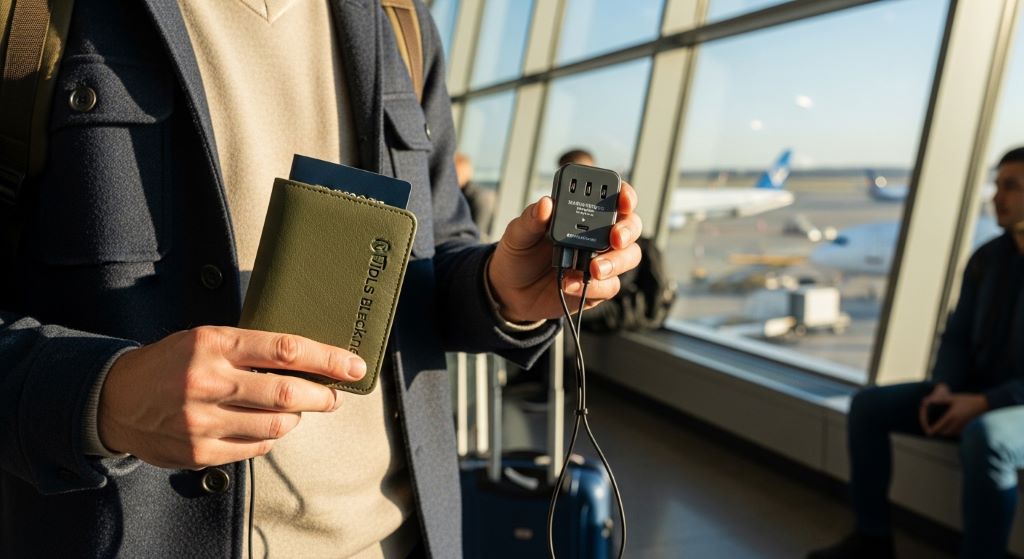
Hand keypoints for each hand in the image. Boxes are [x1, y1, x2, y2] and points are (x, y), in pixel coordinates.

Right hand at [98, 326, 365, 468]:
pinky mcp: (199, 451)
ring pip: (275, 426)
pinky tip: (263, 428)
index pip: (285, 350)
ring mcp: (203, 421)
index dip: (327, 359)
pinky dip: (268, 438)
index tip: (353, 366)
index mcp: (214, 344)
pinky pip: (254, 448)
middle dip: (322, 397)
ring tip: (294, 410)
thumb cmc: (171, 363)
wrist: (114, 399)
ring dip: (295, 419)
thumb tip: (307, 361)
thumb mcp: (205, 339)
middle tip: (334, 397)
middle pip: (286, 393)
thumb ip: (249, 349)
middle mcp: (209, 382)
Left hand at [487, 182, 642, 321]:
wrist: (511, 291)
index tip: (624, 200)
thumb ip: (531, 219)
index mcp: (582, 213)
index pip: (614, 198)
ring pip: (629, 257)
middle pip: (631, 226)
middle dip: (628, 230)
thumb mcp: (518, 233)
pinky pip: (610, 286)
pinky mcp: (598, 288)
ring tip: (593, 269)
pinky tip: (569, 284)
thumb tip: (546, 203)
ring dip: (615, 262)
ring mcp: (601, 261)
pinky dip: (594, 286)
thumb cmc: (519, 254)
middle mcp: (598, 235)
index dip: (625, 195)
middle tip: (615, 238)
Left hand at [918, 383, 987, 435]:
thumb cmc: (967, 400)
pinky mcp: (968, 427)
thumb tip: (929, 400)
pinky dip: (953, 432)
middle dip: (938, 432)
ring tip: (941, 429)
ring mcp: (964, 426)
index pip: (939, 426)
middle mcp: (957, 422)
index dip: (932, 430)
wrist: (984, 404)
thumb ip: (941, 400)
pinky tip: (951, 428)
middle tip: (933, 430)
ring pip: (951, 434)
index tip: (928, 431)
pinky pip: (958, 433)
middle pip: (944, 433)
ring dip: (945, 433)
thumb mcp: (953, 398)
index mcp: (952, 415)